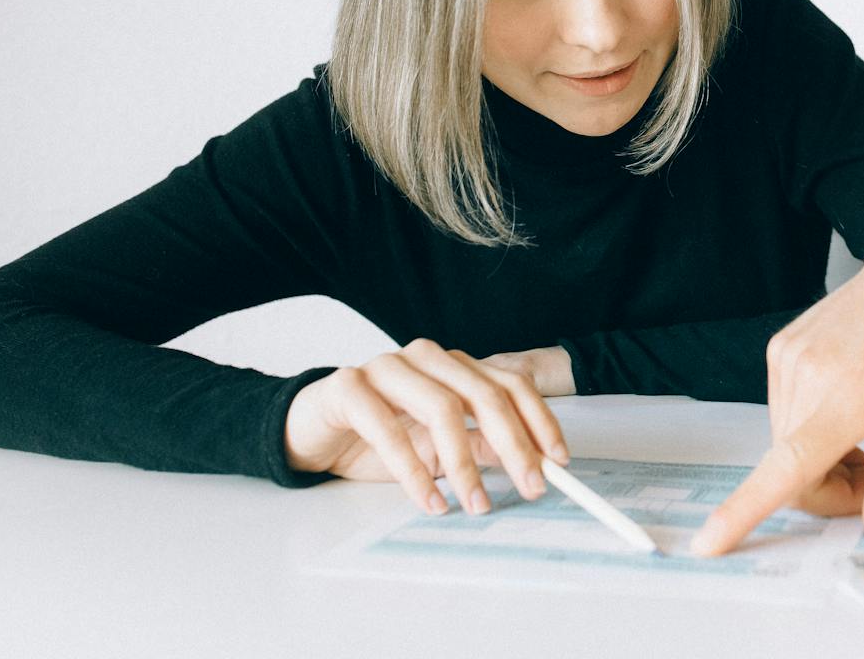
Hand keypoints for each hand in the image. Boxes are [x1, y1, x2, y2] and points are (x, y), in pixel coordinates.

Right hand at [284, 336, 568, 515]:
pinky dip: (413, 470)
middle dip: (514, 444)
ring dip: (465, 463)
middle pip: (484, 394)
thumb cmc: (373, 437)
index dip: (539, 421)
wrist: (306, 431)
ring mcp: (386, 366)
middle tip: (531, 486)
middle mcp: (425, 358)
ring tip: (476, 505)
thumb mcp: (436, 448)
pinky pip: (388, 428)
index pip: (510, 384)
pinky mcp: (348, 386)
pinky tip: (429, 500)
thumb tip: (526, 460)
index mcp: (453, 365)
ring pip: (441, 408)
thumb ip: (478, 445)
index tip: (557, 460)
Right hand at [690, 179, 863, 555]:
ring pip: (787, 446)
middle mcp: (811, 370)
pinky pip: (786, 415)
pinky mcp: (782, 350)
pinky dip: (813, 430)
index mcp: (856, 389)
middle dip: (834, 489)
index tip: (709, 540)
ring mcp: (790, 356)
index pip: (791, 462)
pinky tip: (851, 406)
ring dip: (824, 460)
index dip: (746, 508)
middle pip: (793, 470)